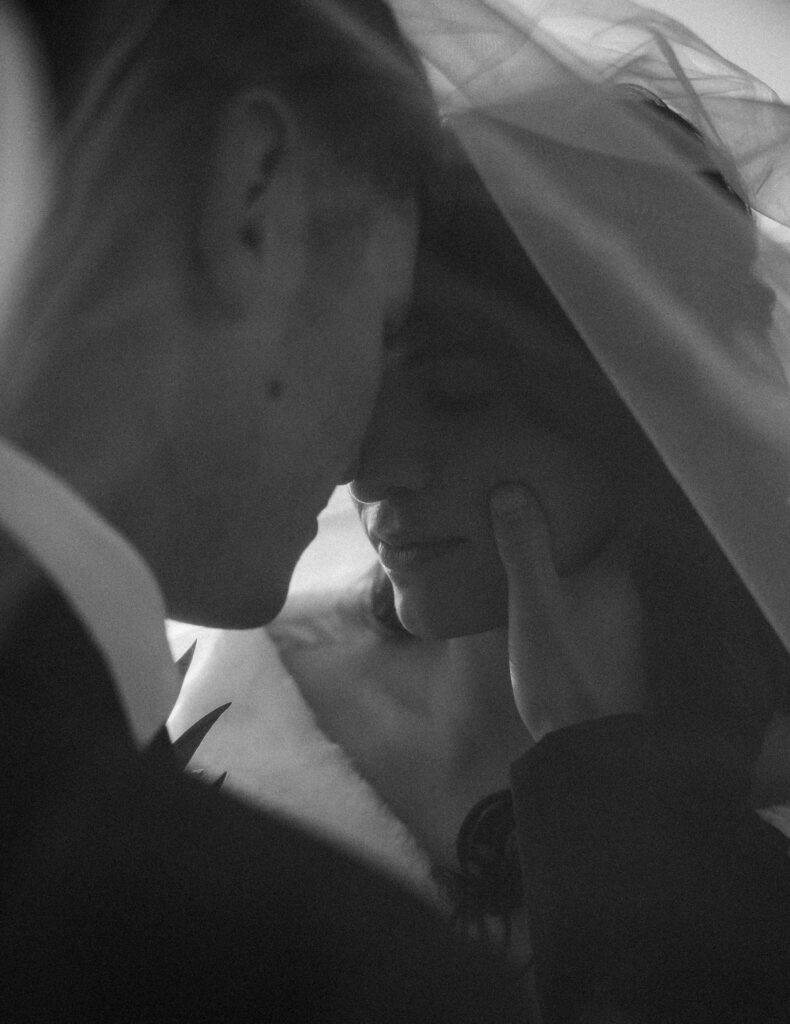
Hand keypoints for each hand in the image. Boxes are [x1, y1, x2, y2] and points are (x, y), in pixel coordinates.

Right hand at [490, 483, 645, 741]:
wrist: (586, 747)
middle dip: (569, 532)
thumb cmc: (562, 667)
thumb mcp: (535, 602)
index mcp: (614, 576)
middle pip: (601, 551)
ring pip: (593, 584)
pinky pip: (586, 611)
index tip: (555, 484)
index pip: (613, 521)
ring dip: (566, 568)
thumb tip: (511, 488)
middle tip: (529, 513)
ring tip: (525, 553)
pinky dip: (565, 598)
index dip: (588, 499)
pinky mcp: (607, 659)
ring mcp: (620, 632)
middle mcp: (626, 599)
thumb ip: (525, 547)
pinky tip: (535, 605)